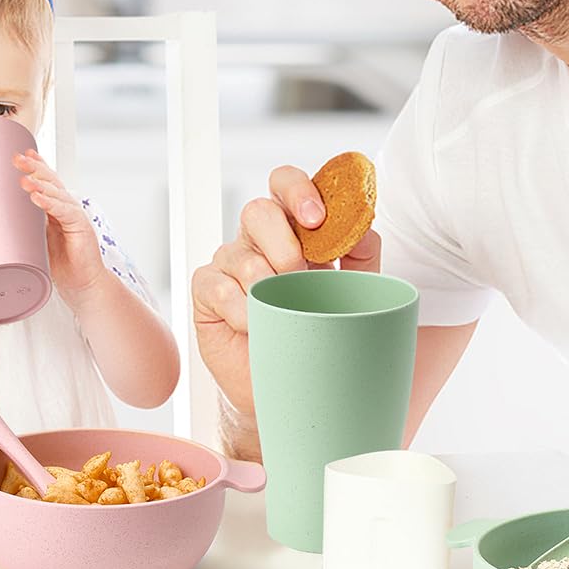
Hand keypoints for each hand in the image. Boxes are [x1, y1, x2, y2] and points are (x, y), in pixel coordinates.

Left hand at [15, 151, 107, 301]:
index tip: (20, 154)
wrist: (82, 284)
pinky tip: (37, 198)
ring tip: (23, 179)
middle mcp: (67, 207)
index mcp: (56, 207)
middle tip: (16, 159)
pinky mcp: (81, 226)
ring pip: (57, 193)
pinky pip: (64, 211)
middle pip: (51, 181)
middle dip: (34, 168)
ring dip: (40, 185)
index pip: (46, 181)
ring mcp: (75, 215)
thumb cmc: (60, 264)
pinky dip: (50, 203)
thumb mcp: (36, 239)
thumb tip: (0, 217)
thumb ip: (26, 225)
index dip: (35, 166)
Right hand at [190, 164, 380, 416]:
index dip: (298, 191)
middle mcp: (257, 239)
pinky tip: (256, 326)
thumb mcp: (353, 290)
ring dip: (267, 285)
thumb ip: (361, 255)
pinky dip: (242, 309)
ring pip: (241, 254)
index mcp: (292, 227)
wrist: (290, 384)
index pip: (285, 185)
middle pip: (257, 210)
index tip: (318, 218)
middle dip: (283, 242)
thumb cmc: (320, 331)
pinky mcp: (206, 291)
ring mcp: (228, 263)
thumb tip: (363, 227)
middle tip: (301, 275)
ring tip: (284, 312)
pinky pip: (219, 287)